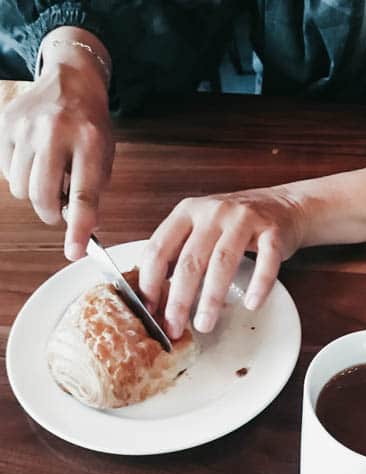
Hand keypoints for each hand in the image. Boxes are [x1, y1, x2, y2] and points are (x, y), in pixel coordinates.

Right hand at [0, 37, 113, 260]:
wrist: (71, 79)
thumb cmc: (91, 124)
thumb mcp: (104, 155)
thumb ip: (93, 191)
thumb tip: (80, 228)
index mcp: (89, 141)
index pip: (83, 195)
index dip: (78, 228)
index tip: (75, 252)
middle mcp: (55, 131)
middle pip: (43, 196)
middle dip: (51, 213)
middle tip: (59, 209)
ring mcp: (26, 127)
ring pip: (20, 188)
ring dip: (34, 193)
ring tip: (49, 176)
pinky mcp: (6, 124)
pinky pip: (6, 171)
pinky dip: (20, 175)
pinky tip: (34, 160)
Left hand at [139, 188, 306, 337]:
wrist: (282, 206)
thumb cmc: (233, 225)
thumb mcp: (200, 229)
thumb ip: (178, 254)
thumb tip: (155, 298)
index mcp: (187, 212)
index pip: (159, 248)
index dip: (150, 281)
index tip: (148, 310)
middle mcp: (213, 212)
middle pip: (190, 260)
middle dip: (179, 299)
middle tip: (174, 328)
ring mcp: (244, 219)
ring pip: (223, 262)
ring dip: (211, 297)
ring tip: (204, 324)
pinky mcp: (272, 231)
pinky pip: (266, 261)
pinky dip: (259, 284)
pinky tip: (251, 304)